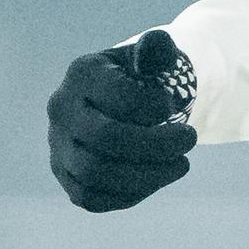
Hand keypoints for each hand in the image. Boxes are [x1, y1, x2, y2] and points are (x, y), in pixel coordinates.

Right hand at [47, 30, 198, 212]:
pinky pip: (92, 199)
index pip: (119, 96)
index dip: (154, 107)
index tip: (175, 105)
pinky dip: (130, 195)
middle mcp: (61, 109)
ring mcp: (58, 146)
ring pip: (96, 174)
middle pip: (106, 138)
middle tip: (191, 139)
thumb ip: (158, 50)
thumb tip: (158, 49)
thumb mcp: (153, 58)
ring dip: (148, 175)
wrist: (124, 106)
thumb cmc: (143, 80)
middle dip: (157, 144)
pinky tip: (158, 179)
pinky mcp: (66, 178)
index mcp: (82, 73)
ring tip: (181, 164)